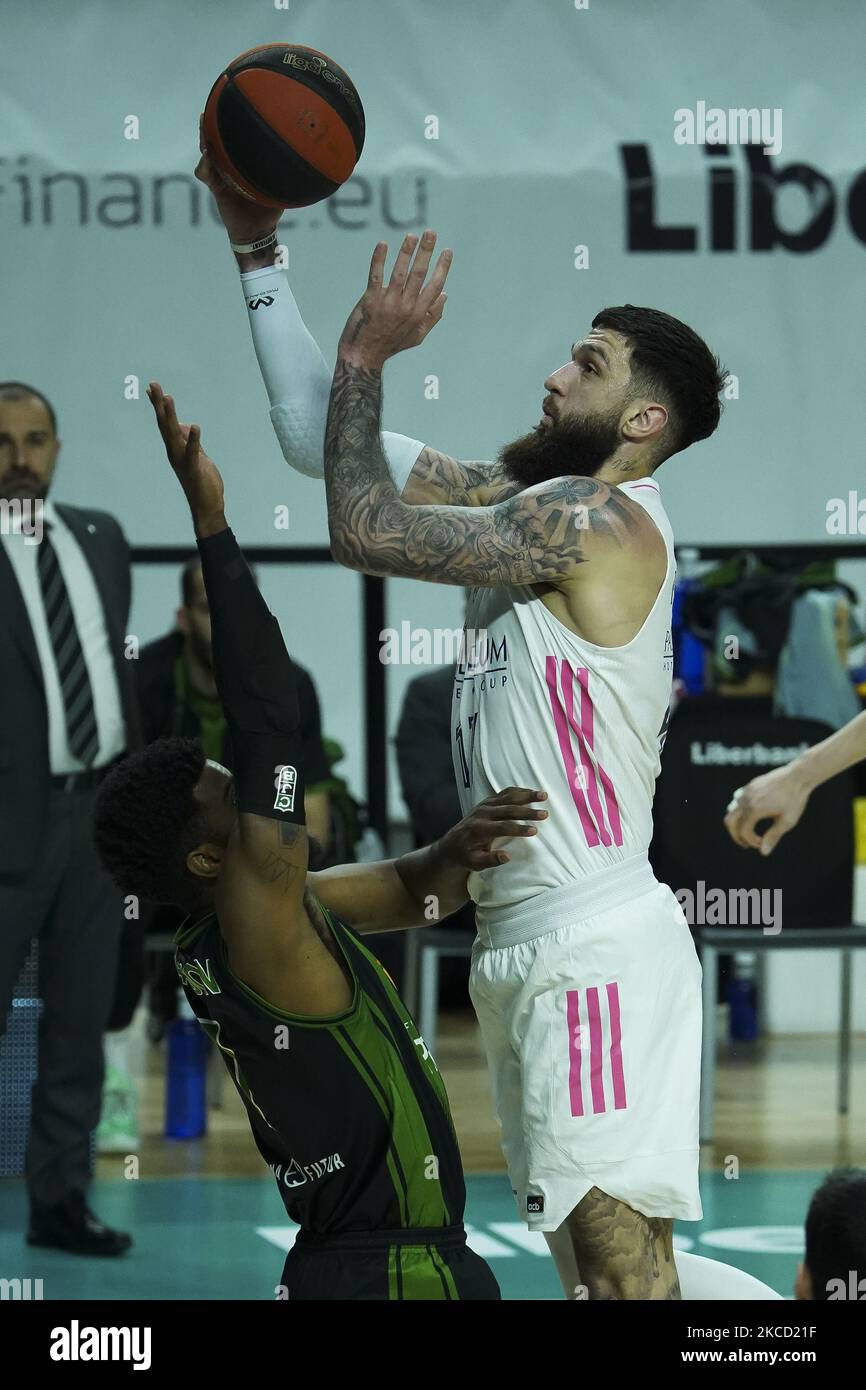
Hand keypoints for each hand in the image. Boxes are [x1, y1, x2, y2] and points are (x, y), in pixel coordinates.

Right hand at [147, 382, 225, 534]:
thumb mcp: (198, 456)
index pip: (166, 423)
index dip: (160, 405)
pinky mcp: (194, 469)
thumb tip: (185, 425)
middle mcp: (175, 452)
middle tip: (154, 385)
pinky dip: (193, 439)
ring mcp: (182, 460)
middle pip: (165, 424)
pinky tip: (195, 426)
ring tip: (168, 398)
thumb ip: (191, 441)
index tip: (153, 388)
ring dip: (171, 416)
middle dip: (160, 404)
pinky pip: (193, 452)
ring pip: (174, 434)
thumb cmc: (203, 482)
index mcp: (176, 448)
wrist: (207, 506)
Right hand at [195, 114, 277, 246]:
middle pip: (217, 140)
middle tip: (212, 107)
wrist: (258, 231)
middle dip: (213, 124)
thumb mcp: (280, 186)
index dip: (234, 122)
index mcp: (243, 164)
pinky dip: (204, 165)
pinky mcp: (216, 188)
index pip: (236, 139)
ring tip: (203, 124)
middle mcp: (229, 166)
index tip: (235, 101)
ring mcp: (220, 176)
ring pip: (207, 153)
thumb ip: (288, 172)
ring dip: (204, 139)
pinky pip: (205, 174)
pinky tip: (207, 155)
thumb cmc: (269, 207)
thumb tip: (309, 157)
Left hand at [337, 230, 451, 369]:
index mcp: (419, 314)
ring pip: (400, 272)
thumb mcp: (418, 336)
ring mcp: (388, 303)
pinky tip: (382, 245)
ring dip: (406, 251)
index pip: (435, 286)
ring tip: (411, 236)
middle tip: (430, 232)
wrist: (364, 356)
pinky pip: (376, 276)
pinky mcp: (370, 300)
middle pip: (419, 274)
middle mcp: (406, 307)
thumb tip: (444, 295)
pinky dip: (379, 259)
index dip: (442, 267)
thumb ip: (432, 316)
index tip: (447, 251)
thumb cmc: (391, 345)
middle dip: (426, 251)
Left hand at [440, 787, 548, 871]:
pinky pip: (504, 793)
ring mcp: (485, 805)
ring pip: (508, 797)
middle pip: (508, 810)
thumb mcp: (475, 863)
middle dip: (528, 812)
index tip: (535, 831)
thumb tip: (507, 856)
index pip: (502, 827)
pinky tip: (531, 792)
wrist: (451, 843)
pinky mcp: (487, 801)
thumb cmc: (466, 856)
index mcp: (479, 829)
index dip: (519, 829)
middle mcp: (482, 813)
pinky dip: (519, 791)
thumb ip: (490, 860)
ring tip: (544, 796)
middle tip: (545, 814)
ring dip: (527, 796)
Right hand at [723, 764, 811, 854]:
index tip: (763, 844)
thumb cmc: (795, 799)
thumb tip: (763, 853)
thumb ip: (773, 837)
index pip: (744, 832)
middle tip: (746, 844)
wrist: (798, 776)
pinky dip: (740, 811)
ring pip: (731, 810)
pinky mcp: (749, 786)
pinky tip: (751, 814)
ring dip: (737, 823)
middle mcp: (746, 800)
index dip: (752, 842)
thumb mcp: (787, 821)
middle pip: (730, 822)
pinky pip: (737, 800)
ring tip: (748, 830)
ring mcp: (746, 792)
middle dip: (736, 835)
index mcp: (755, 809)